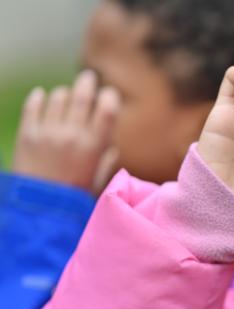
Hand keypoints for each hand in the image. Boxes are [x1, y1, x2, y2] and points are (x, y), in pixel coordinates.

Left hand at [12, 70, 119, 193]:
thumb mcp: (97, 182)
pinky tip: (43, 98)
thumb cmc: (73, 199)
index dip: (110, 96)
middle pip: (82, 95)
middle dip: (87, 83)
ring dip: (64, 94)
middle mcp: (72, 135)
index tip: (110, 95)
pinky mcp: (27, 134)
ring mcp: (48, 132)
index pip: (107, 108)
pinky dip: (40, 98)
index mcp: (94, 147)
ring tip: (65, 97)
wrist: (37, 211)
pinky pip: (34, 105)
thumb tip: (112, 148)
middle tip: (88, 78)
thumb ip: (106, 163)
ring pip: (58, 96)